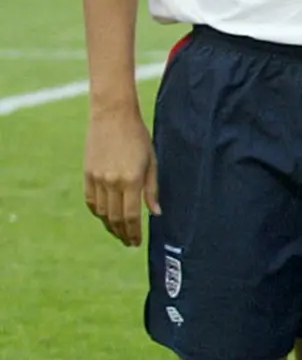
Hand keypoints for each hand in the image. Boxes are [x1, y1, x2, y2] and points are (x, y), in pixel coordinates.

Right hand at [84, 102, 154, 246]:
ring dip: (110, 225)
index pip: (131, 216)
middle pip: (115, 217)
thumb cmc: (138, 138)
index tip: (136, 243)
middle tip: (129, 242)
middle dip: (122, 233)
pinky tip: (105, 217)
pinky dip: (98, 212)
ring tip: (119, 232)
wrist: (112, 117)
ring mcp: (97, 178)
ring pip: (102, 212)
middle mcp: (112, 182)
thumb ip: (153, 189)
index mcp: (131, 180)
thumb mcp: (152, 162)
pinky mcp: (87, 174)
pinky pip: (91, 200)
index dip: (134, 233)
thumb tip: (155, 213)